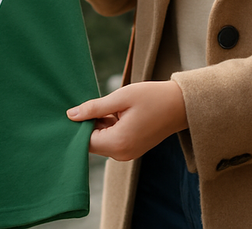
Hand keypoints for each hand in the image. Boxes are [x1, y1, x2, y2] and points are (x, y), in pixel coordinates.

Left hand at [67, 81, 187, 160]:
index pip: (85, 142)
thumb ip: (95, 108)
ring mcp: (128, 153)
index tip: (75, 108)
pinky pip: (112, 140)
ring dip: (99, 124)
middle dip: (88, 124)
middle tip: (90, 102)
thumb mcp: (121, 97)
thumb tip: (71, 115)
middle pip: (92, 143)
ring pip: (102, 141)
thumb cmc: (152, 97)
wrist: (180, 104)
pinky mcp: (132, 149)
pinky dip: (109, 127)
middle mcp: (122, 154)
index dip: (78, 126)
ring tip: (108, 104)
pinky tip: (115, 110)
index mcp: (118, 143)